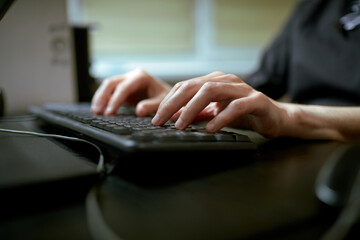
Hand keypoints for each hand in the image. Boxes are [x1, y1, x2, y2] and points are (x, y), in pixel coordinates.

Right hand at [91, 68, 170, 115]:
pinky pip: (110, 91)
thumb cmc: (165, 97)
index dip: (115, 100)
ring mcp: (126, 80)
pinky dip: (104, 100)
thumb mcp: (162, 102)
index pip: (124, 87)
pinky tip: (99, 109)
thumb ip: (151, 106)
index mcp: (141, 77)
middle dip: (102, 97)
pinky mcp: (122, 87)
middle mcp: (131, 76)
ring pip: (108, 86)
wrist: (167, 94)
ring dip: (100, 98)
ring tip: (95, 111)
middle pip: (111, 83)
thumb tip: (139, 111)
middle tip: (97, 111)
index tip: (109, 112)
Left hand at [152, 72, 288, 137]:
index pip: (185, 86)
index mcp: (214, 81)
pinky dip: (221, 117)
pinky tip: (211, 128)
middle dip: (173, 104)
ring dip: (192, 109)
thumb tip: (173, 118)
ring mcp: (242, 88)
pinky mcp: (256, 100)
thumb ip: (196, 114)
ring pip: (211, 91)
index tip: (155, 117)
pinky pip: (236, 106)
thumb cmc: (243, 115)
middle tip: (160, 121)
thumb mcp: (214, 114)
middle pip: (193, 86)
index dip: (167, 101)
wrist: (275, 117)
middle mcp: (226, 80)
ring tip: (181, 125)